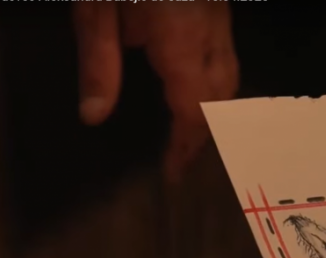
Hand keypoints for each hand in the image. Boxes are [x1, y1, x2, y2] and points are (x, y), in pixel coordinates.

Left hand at [73, 2, 238, 181]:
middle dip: (206, 130)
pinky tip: (198, 84)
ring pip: (231, 74)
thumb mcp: (96, 8)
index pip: (193, 109)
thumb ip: (98, 61)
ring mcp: (221, 17)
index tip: (174, 172)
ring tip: (193, 128)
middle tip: (184, 157)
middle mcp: (212, 34)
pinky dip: (217, 81)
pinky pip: (227, 55)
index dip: (186, 145)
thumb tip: (93, 117)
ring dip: (216, 106)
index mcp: (181, 40)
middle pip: (222, 96)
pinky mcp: (220, 5)